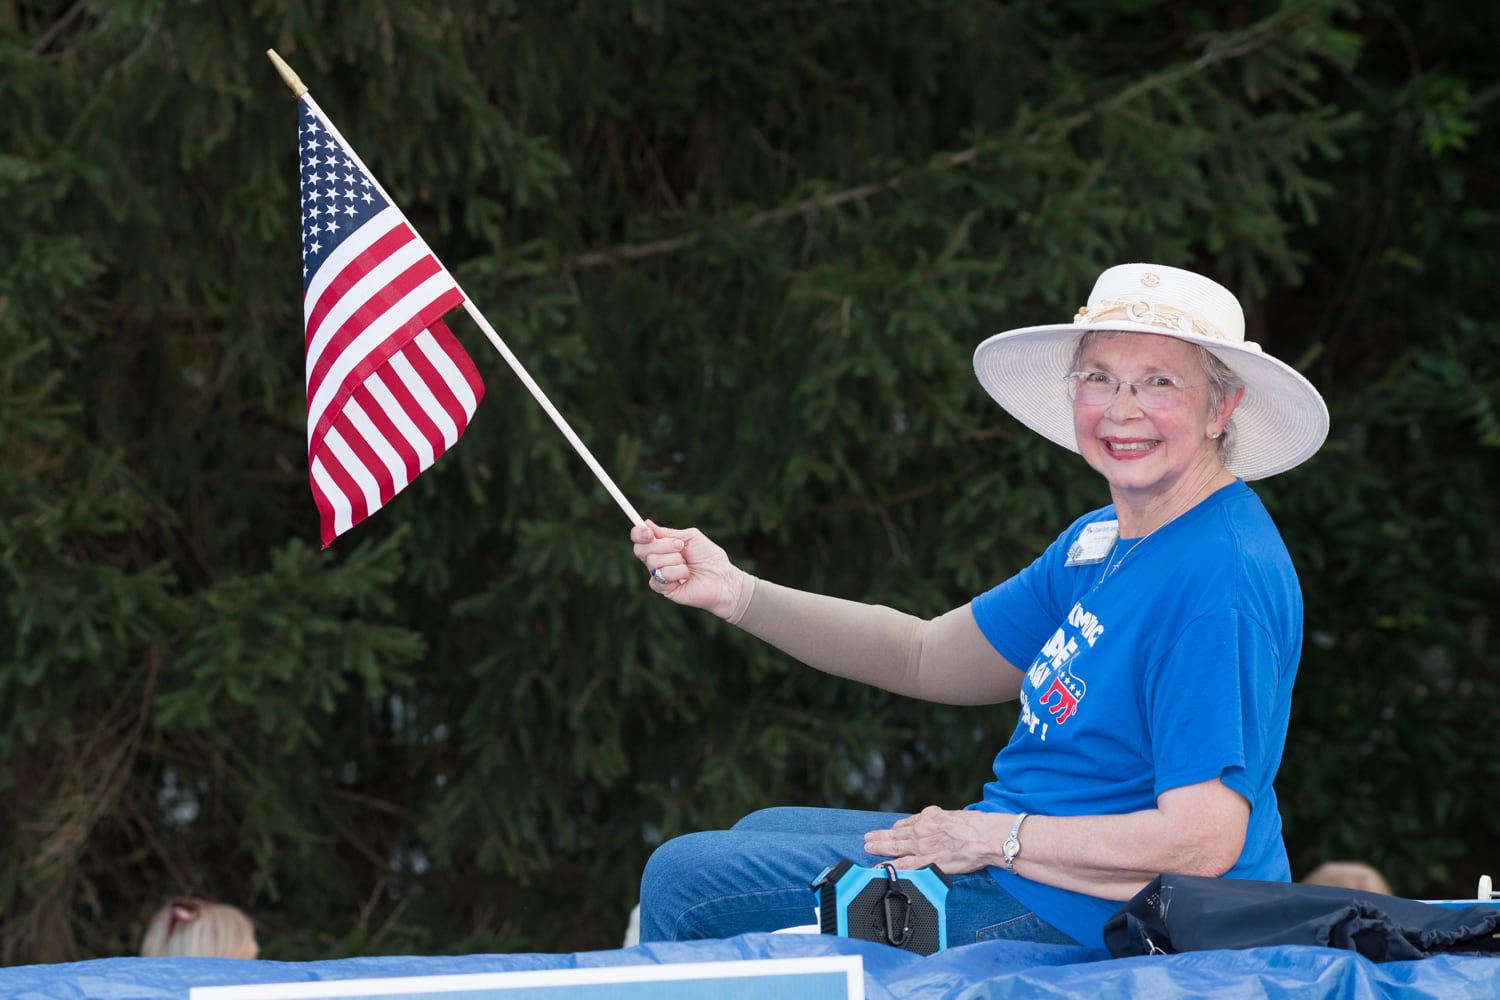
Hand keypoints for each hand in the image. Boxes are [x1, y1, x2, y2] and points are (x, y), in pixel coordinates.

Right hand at [631, 520, 744, 618]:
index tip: (648, 532)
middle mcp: (658, 560)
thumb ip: (668, 532)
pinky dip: (677, 573)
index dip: (638, 533)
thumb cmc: (710, 557)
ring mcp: (659, 575)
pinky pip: (660, 577)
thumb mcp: (690, 538)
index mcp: (662, 546)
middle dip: (662, 545)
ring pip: (652, 562)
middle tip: (680, 546)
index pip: (639, 538)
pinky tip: (686, 577)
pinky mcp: (664, 589)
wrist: (722, 578)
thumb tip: (646, 523)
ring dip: (674, 559)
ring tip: (688, 564)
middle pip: (640, 549)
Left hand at [863, 805, 1009, 873]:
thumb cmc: (977, 826)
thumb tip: (941, 822)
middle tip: (867, 837)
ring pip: (896, 847)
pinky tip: (881, 867)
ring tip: (868, 847)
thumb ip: (943, 820)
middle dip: (881, 836)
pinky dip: (891, 866)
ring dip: (880, 847)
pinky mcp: (928, 861)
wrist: (986, 837)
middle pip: (896, 834)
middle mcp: (922, 829)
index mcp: (930, 817)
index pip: (908, 823)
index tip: (890, 831)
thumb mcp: (955, 815)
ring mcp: (923, 846)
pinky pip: (905, 865)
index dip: (897, 829)